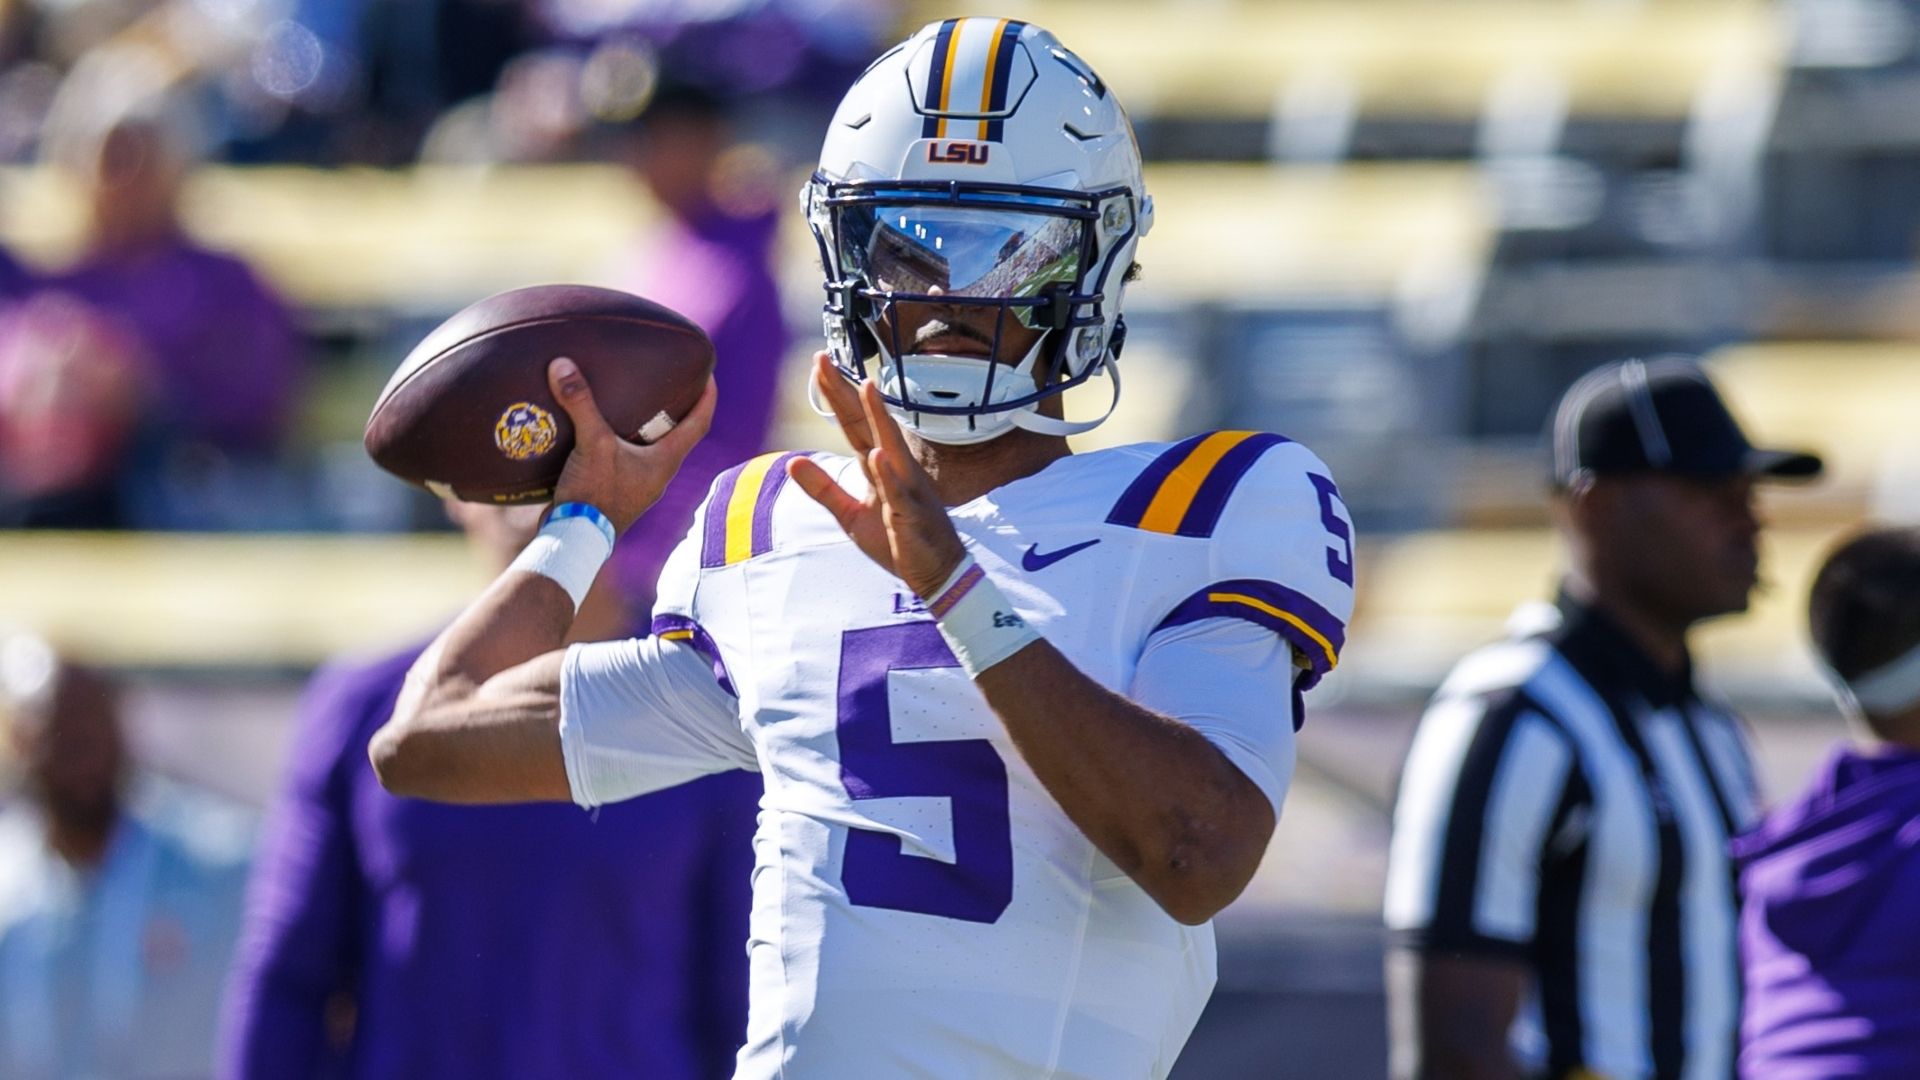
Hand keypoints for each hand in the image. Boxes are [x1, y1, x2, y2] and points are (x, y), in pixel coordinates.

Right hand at [547, 357, 715, 533]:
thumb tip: (563, 365)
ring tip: (633, 397)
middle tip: (667, 380)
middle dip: (675, 407)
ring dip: (646, 424)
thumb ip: (581, 404)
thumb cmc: (595, 495)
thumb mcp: (591, 444)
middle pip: (677, 433)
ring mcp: (639, 484)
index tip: (709, 374)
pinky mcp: (617, 490)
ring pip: (651, 447)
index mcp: (666, 461)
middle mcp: (658, 474)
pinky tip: (601, 427)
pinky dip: (621, 439)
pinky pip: (627, 457)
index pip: (699, 424)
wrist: (574, 539)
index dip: (707, 397)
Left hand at [788, 352, 966, 598]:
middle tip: (824, 359)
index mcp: (877, 465)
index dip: (835, 394)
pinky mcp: (910, 515)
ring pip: (890, 445)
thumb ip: (823, 488)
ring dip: (879, 416)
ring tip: (865, 386)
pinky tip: (877, 455)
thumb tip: (791, 462)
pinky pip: (898, 492)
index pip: (852, 422)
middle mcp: (894, 467)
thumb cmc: (896, 539)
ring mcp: (906, 488)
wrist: (934, 573)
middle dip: (846, 391)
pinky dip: (888, 474)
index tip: (818, 363)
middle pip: (866, 423)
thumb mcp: (850, 514)